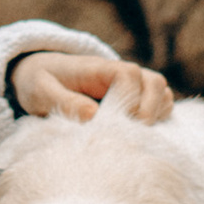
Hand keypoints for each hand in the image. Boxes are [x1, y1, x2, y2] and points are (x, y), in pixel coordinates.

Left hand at [12, 50, 174, 123]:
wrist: (40, 77)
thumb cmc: (39, 82)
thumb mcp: (41, 91)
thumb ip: (65, 102)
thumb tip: (94, 115)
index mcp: (100, 67)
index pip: (130, 77)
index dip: (127, 103)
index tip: (110, 124)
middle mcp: (122, 72)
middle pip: (156, 85)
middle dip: (146, 114)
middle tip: (124, 136)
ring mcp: (133, 85)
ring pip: (164, 96)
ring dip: (154, 118)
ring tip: (130, 137)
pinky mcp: (137, 100)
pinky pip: (163, 107)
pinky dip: (157, 121)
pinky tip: (135, 136)